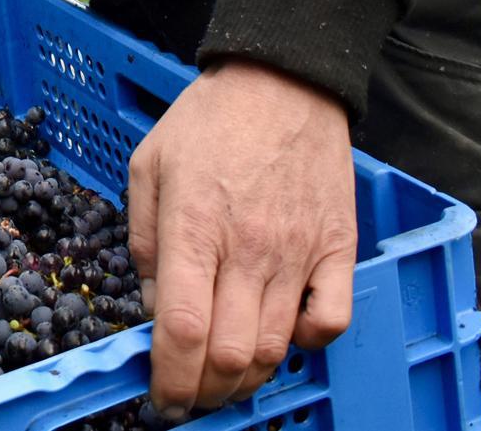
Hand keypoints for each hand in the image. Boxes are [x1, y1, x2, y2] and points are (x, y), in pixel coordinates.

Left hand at [126, 60, 356, 417]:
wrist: (283, 80)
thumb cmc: (209, 120)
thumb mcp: (148, 166)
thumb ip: (143, 240)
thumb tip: (152, 304)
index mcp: (193, 228)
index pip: (182, 331)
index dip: (169, 381)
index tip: (160, 400)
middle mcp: (247, 248)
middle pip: (229, 356)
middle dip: (204, 393)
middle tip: (189, 396)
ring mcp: (298, 252)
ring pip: (274, 348)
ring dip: (246, 380)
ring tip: (226, 381)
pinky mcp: (338, 249)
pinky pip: (332, 320)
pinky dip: (308, 343)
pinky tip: (284, 335)